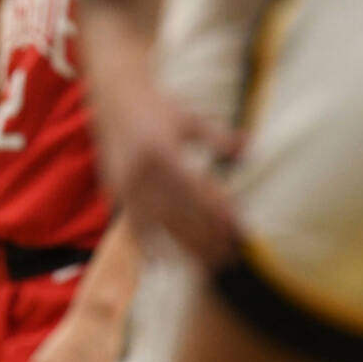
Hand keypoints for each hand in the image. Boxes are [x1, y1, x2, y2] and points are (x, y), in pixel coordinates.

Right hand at [93, 78, 241, 266]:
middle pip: (178, 215)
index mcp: (161, 153)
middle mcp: (140, 173)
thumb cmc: (157, 105)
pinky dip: (147, 246)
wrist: (113, 94)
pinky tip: (162, 265)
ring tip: (204, 267)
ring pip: (157, 226)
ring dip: (182, 248)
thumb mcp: (191, 118)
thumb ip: (220, 137)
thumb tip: (250, 152)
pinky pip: (132, 225)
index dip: (217, 214)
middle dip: (205, 239)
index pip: (196, 193)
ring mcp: (124, 185)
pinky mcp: (115, 191)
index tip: (239, 231)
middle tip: (229, 258)